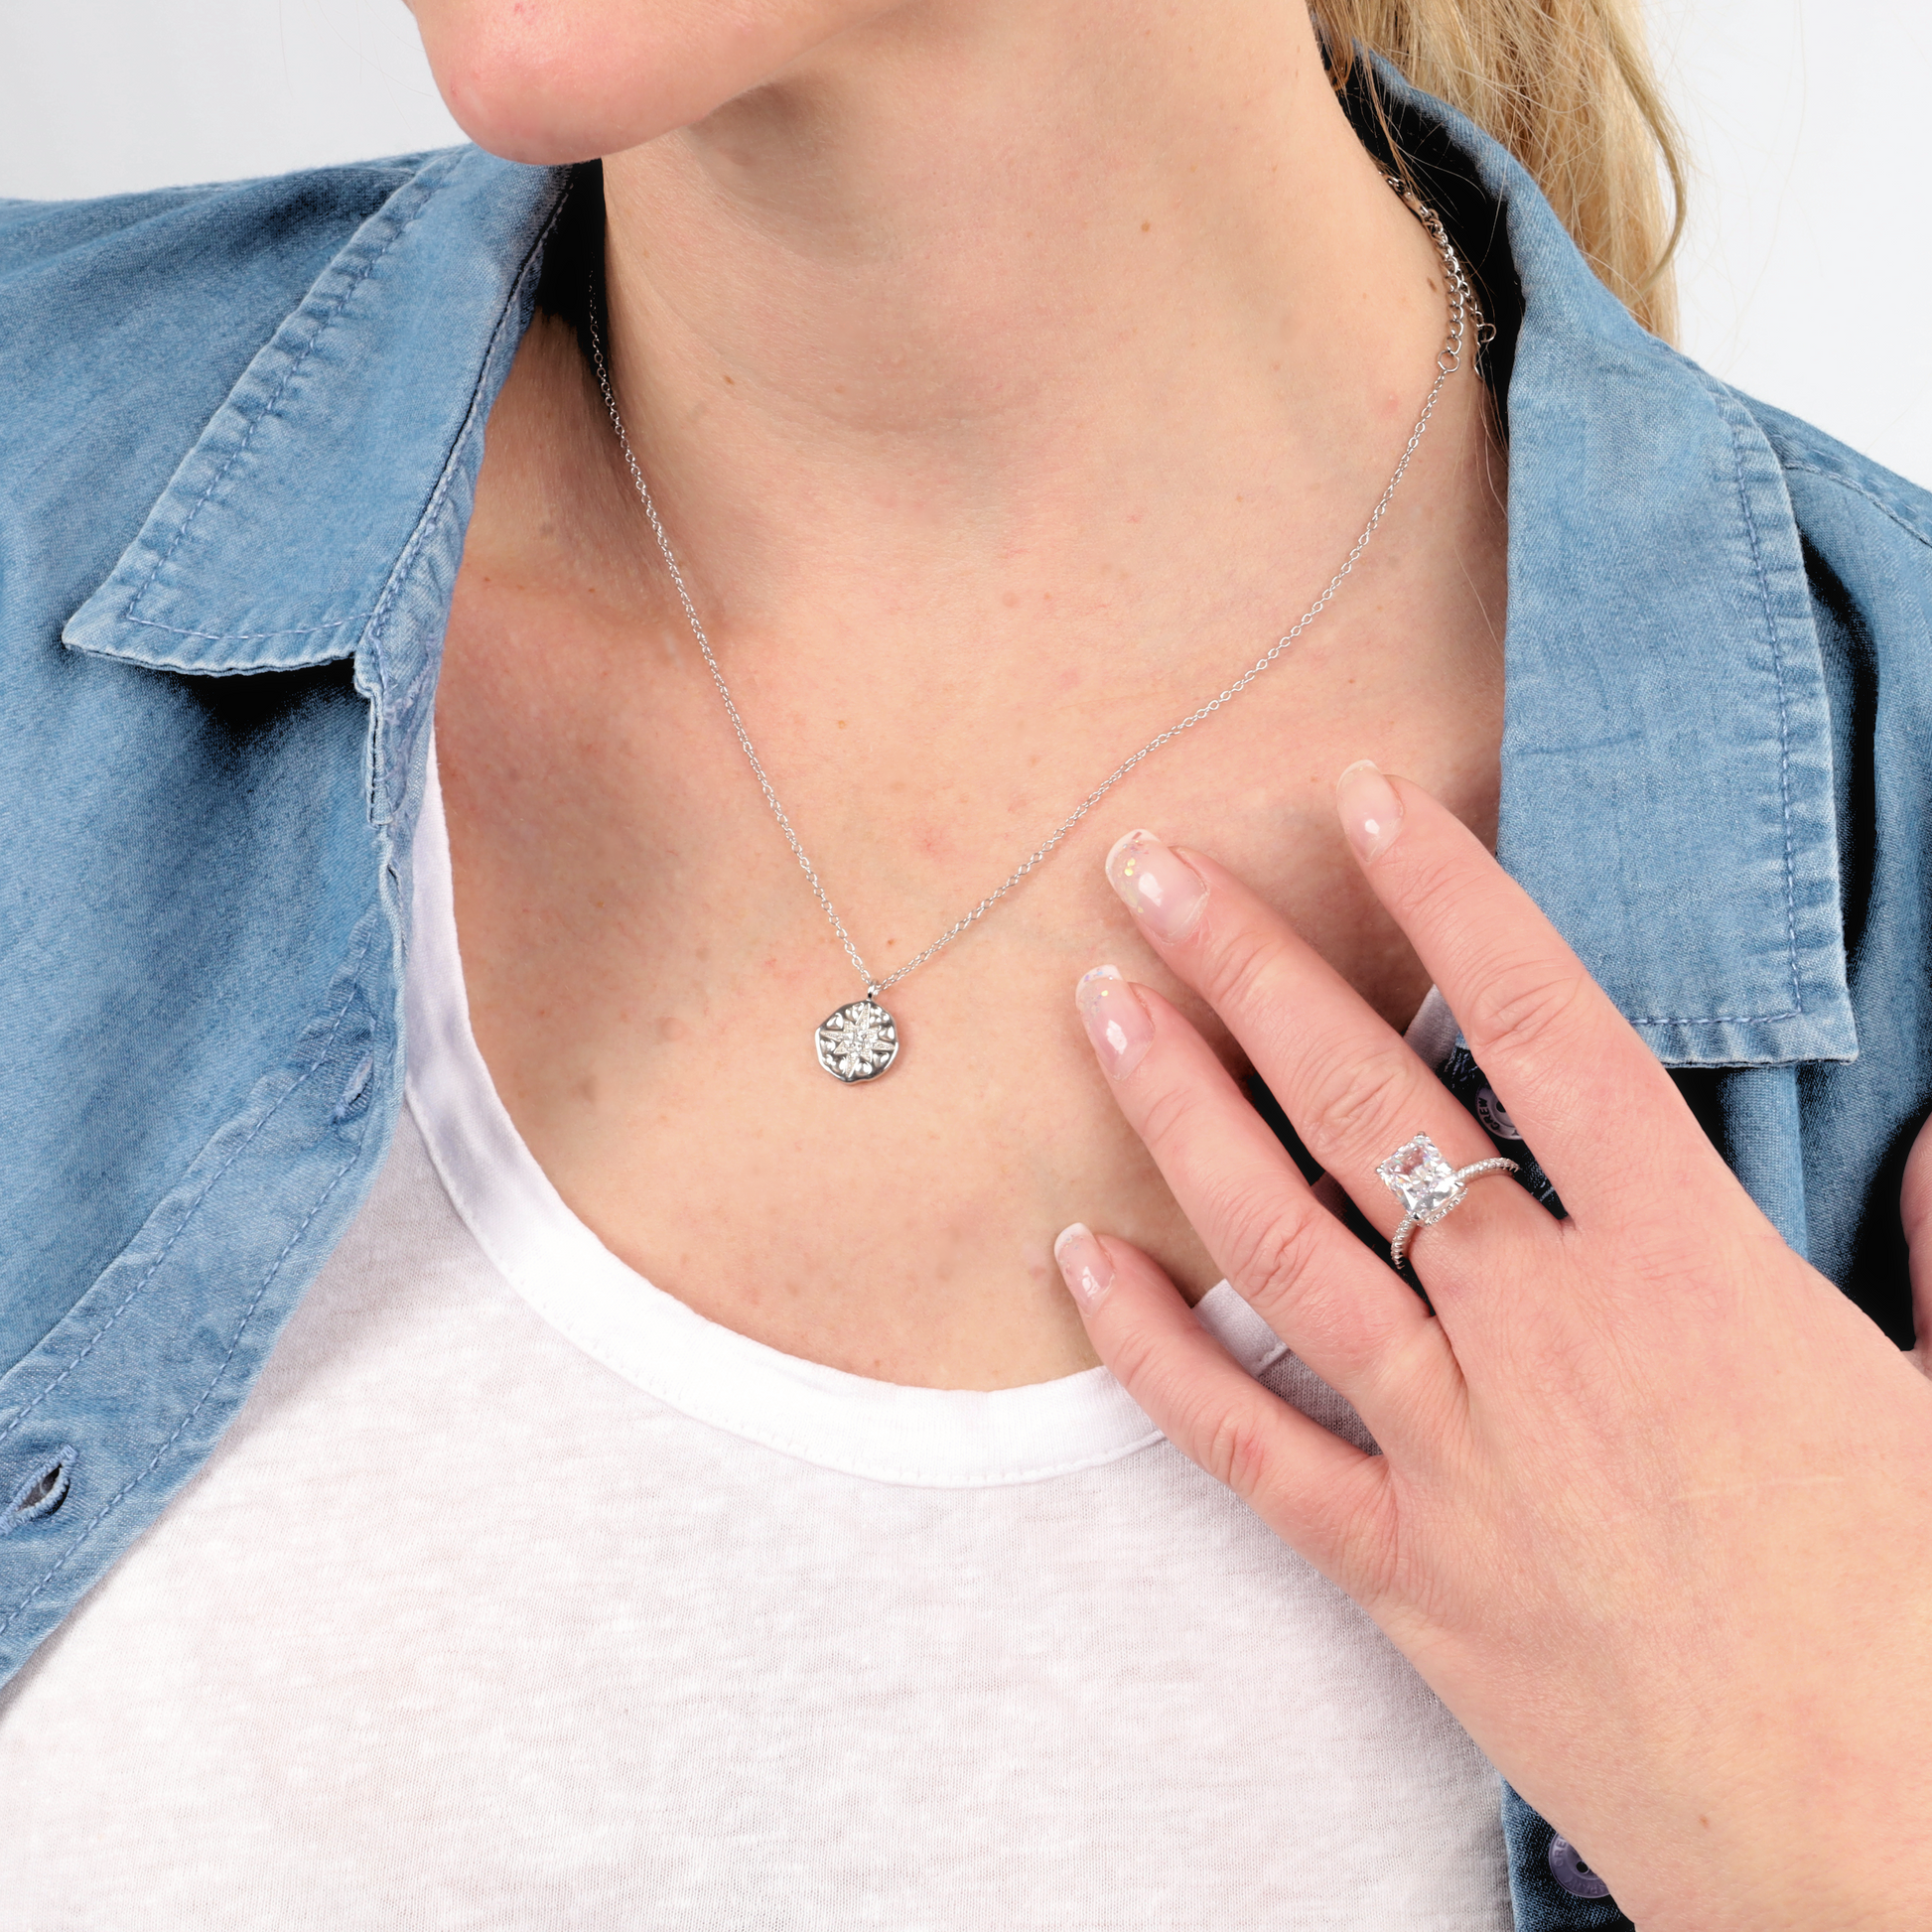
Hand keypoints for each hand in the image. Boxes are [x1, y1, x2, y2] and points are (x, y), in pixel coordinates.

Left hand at [1056, 765, 1931, 1931]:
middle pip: (1368, 1104)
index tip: (1360, 801)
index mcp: (1692, 1269)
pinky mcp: (1400, 1575)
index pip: (1545, 1026)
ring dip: (1176, 1110)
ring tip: (1099, 1005)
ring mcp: (1455, 1453)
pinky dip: (1153, 1351)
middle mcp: (1546, 1333)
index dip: (1446, 898)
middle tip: (1151, 869)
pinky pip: (1244, 1445)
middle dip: (1250, 969)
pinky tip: (1080, 1262)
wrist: (1888, 1865)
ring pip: (1280, 1240)